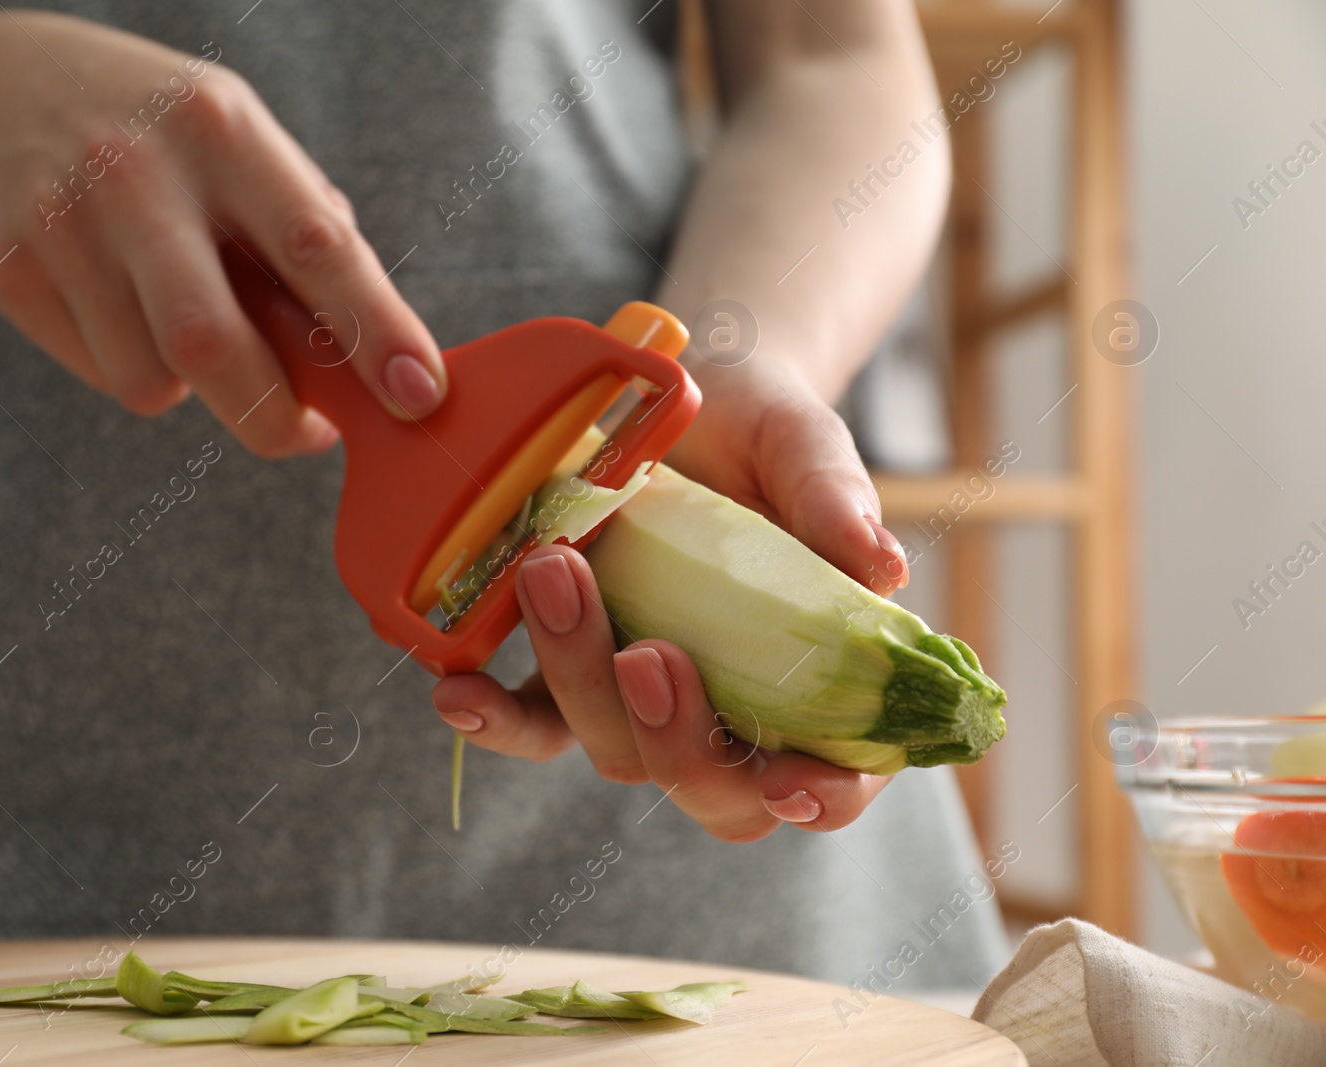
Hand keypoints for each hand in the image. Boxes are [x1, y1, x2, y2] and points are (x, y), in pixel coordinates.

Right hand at [0, 11, 444, 454]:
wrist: (1, 88)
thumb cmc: (167, 137)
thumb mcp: (246, 144)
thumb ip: (308, 234)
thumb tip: (373, 357)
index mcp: (224, 130)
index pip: (315, 247)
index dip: (374, 329)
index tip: (418, 392)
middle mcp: (135, 172)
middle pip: (211, 342)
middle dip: (273, 416)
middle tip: (307, 432)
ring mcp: (60, 221)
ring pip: (153, 381)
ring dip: (194, 384)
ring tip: (185, 313)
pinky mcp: (7, 270)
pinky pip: (104, 376)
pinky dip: (136, 367)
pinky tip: (122, 302)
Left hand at [431, 361, 907, 839]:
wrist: (681, 396)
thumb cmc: (762, 432)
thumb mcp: (804, 446)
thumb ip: (834, 500)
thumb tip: (878, 562)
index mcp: (821, 678)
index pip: (839, 774)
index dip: (825, 796)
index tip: (791, 781)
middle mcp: (730, 708)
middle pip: (714, 789)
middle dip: (679, 741)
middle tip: (649, 654)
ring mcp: (642, 698)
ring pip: (615, 748)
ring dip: (581, 683)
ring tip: (553, 573)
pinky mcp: (567, 670)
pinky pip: (531, 720)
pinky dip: (495, 717)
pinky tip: (458, 688)